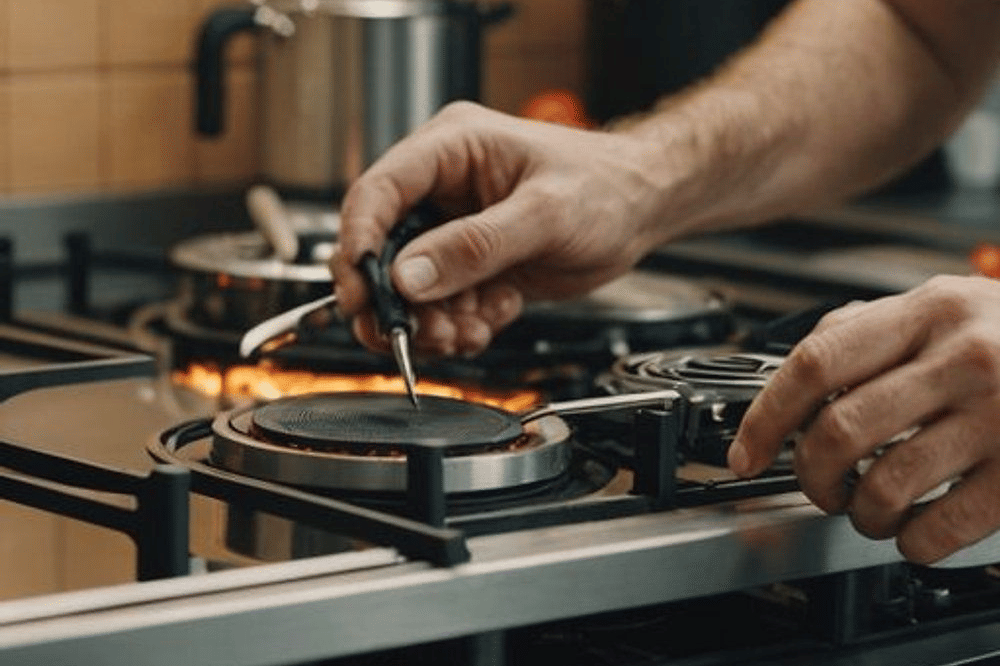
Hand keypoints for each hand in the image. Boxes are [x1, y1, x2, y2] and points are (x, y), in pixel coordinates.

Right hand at [332, 101, 675, 356]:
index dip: (358, 241)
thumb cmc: (606, 186)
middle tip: (408, 334)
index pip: (378, 191)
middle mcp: (444, 189)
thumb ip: (476, 246)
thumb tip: (409, 276)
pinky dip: (460, 324)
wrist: (642, 209)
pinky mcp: (472, 265)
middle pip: (385, 248)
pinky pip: (445, 305)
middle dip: (397, 299)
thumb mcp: (545, 213)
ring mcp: (456, 229)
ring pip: (413, 287)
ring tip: (464, 332)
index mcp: (451, 149)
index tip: (360, 290)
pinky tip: (488, 321)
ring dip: (432, 321)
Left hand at [728, 275, 999, 563]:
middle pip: (840, 430)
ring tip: (863, 510)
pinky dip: (908, 543)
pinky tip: (910, 532)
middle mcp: (964, 357)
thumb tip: (790, 375)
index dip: (766, 416)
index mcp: (928, 311)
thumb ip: (870, 328)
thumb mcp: (944, 305)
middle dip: (809, 474)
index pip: (816, 363)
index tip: (746, 453)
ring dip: (856, 514)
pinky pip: (941, 527)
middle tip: (815, 485)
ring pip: (885, 485)